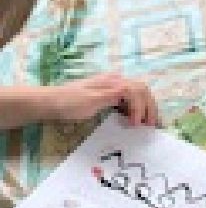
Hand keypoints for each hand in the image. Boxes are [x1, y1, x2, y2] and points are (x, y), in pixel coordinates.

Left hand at [43, 74, 158, 125]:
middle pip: (143, 90)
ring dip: (146, 108)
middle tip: (152, 126)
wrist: (51, 102)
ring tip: (148, 124)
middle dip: (149, 107)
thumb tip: (132, 90)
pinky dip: (137, 110)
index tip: (136, 125)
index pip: (137, 90)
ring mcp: (114, 87)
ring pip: (139, 95)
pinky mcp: (110, 95)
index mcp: (114, 81)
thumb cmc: (70, 102)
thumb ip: (112, 95)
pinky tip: (136, 121)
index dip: (140, 108)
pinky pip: (129, 100)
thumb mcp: (91, 100)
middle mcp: (117, 81)